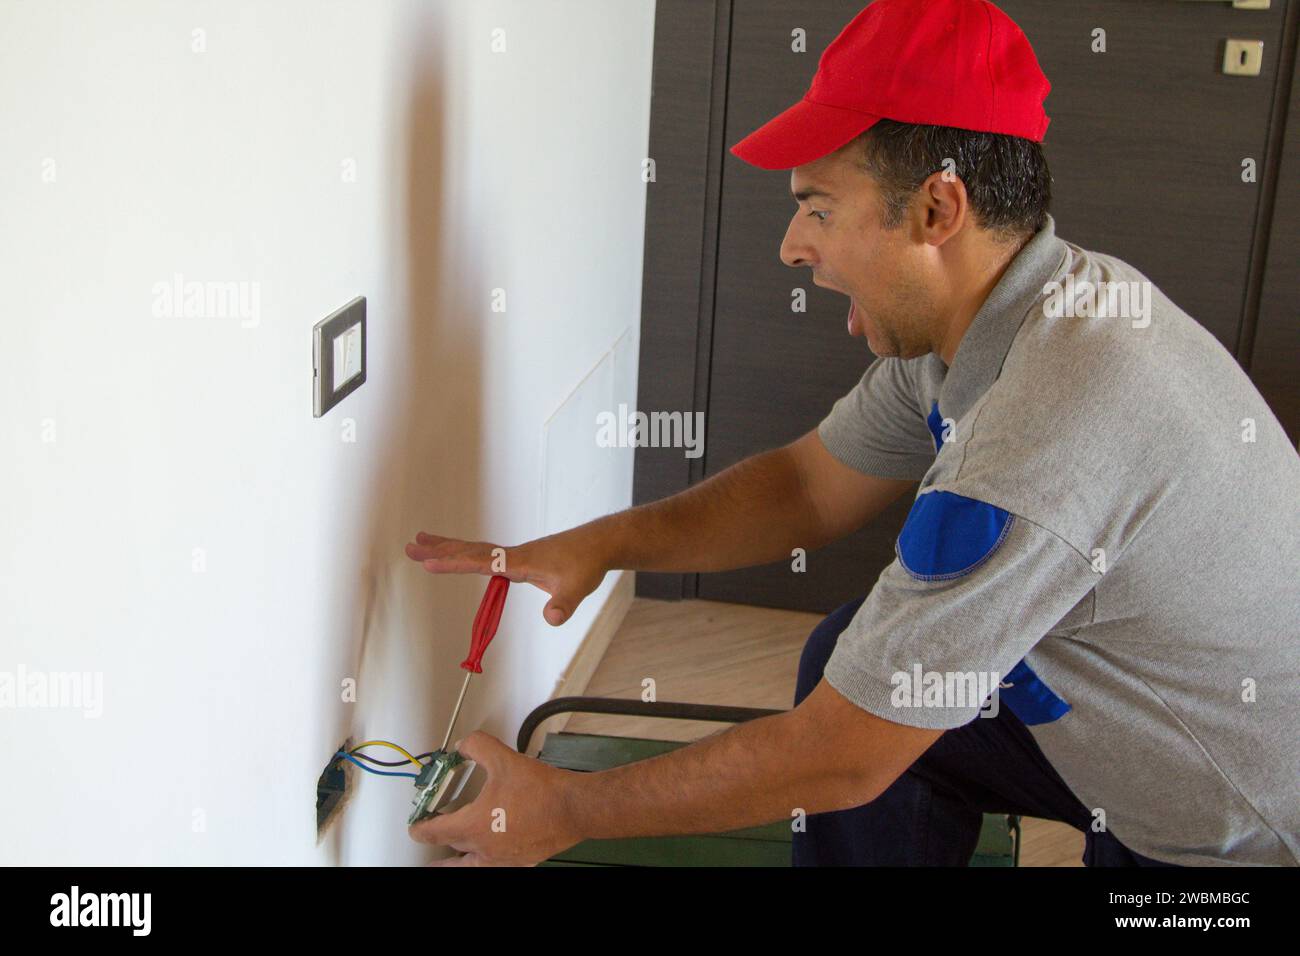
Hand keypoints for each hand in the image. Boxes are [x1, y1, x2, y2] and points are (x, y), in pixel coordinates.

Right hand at [404, 530, 606, 625]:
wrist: (599, 545)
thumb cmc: (586, 564)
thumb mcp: (577, 588)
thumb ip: (563, 604)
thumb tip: (552, 618)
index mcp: (519, 561)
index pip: (479, 562)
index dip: (453, 563)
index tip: (428, 562)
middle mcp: (512, 554)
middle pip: (469, 550)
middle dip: (439, 550)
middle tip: (411, 546)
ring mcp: (515, 554)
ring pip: (475, 549)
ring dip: (448, 547)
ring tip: (423, 542)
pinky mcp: (521, 558)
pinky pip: (485, 554)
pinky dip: (467, 553)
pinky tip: (462, 556)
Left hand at [408, 731, 583, 865]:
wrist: (574, 808)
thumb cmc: (543, 791)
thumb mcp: (504, 759)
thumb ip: (478, 747)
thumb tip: (466, 745)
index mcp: (475, 826)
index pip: (436, 831)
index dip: (421, 828)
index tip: (416, 826)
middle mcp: (486, 848)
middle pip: (453, 852)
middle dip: (439, 847)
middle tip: (431, 843)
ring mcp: (504, 858)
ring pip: (472, 867)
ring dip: (458, 863)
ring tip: (452, 863)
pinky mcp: (522, 860)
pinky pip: (498, 865)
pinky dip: (489, 861)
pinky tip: (494, 854)